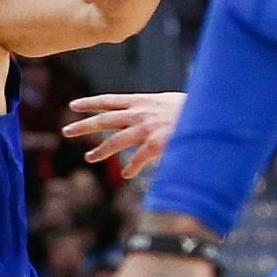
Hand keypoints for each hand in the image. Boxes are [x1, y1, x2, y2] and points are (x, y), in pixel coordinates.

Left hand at [62, 92, 186, 176]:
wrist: (209, 114)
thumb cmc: (193, 107)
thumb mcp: (167, 101)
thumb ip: (151, 108)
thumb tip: (143, 112)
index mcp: (141, 101)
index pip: (109, 100)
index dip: (90, 103)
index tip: (73, 105)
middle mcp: (139, 114)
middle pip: (104, 120)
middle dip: (83, 126)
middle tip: (66, 131)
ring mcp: (146, 129)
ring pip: (115, 141)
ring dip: (100, 151)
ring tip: (89, 158)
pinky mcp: (155, 145)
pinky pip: (137, 160)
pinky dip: (132, 168)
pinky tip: (127, 175)